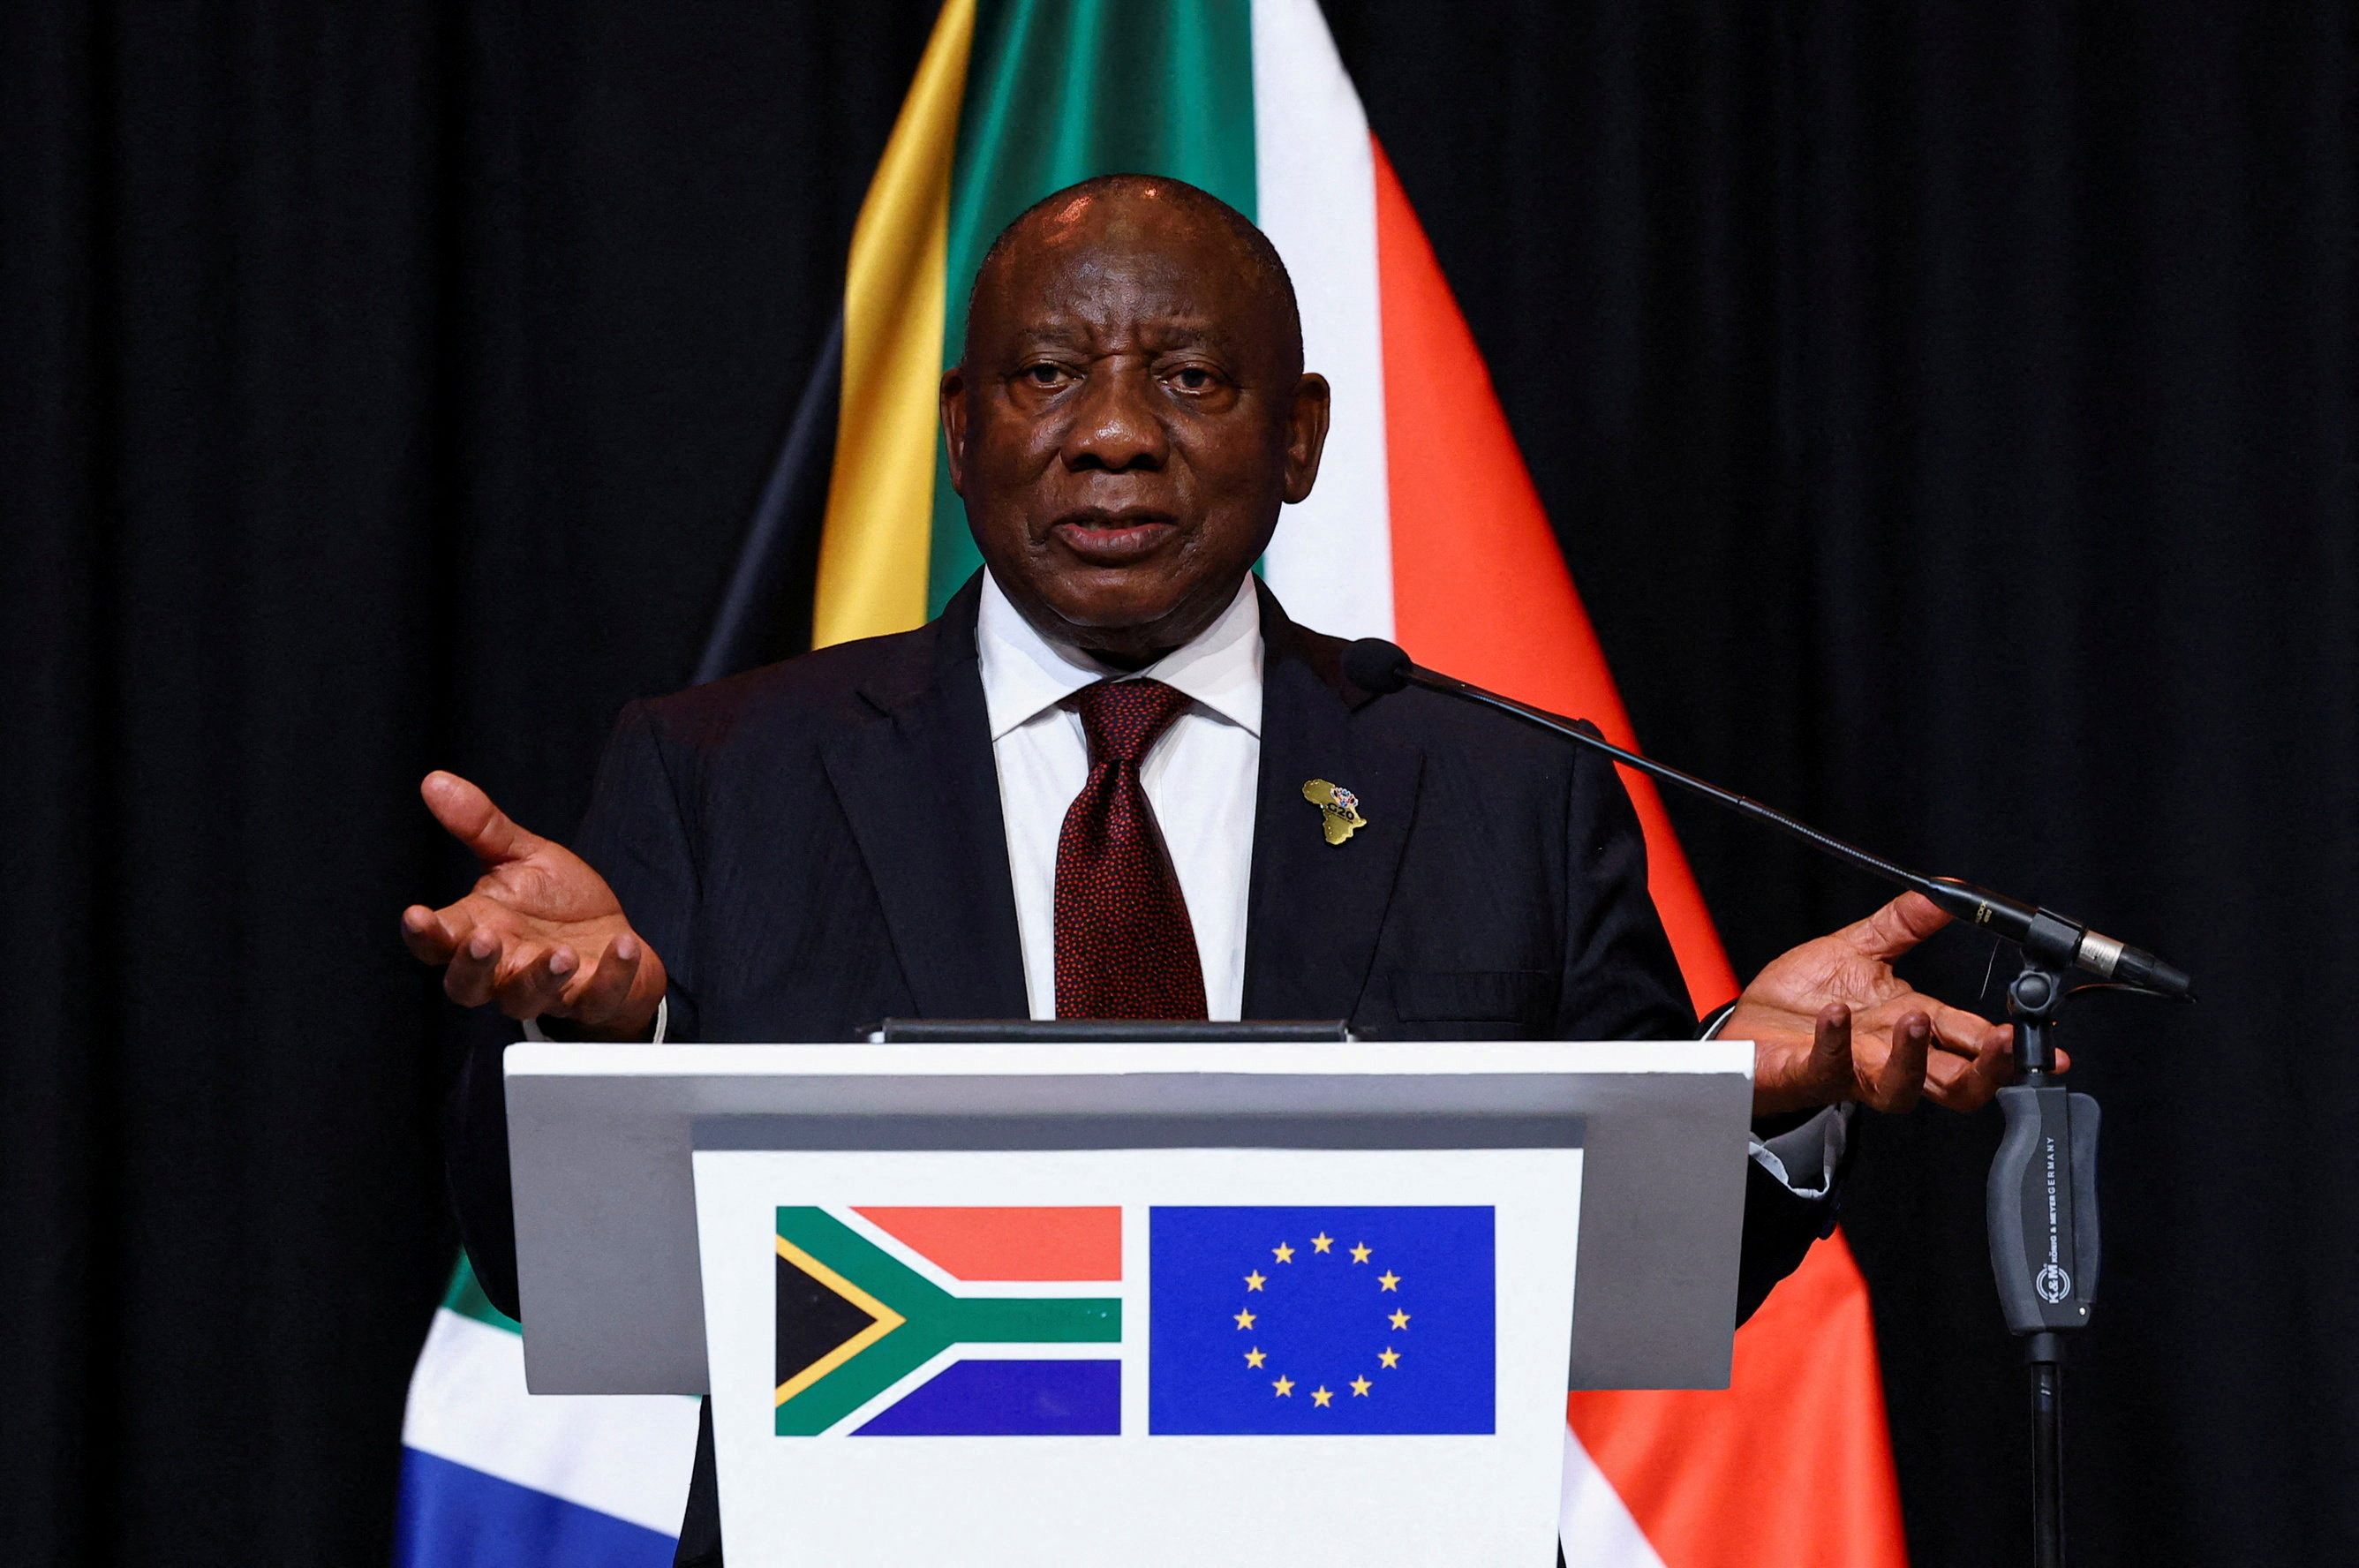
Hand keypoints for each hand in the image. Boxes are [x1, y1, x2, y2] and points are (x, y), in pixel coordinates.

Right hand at [399, 771, 665, 1036]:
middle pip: (467, 986)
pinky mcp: (591, 998)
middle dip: (473, 966)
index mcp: (476, 931)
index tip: (417, 915)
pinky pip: (597, 996)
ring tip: (560, 953)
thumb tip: (434, 780)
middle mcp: (502, 968)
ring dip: (540, 978)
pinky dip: (611, 974)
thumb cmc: (555, 903)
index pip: (437, 941)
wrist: (612, 940)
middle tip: (485, 939)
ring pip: (525, 999)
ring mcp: (545, 990)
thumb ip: (479, 826)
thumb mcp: (521, 857)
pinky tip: (625, 946)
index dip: (424, 932)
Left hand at [1734, 891, 2054, 1116]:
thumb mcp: (1858, 950)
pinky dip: (1835, 1040)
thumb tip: (1947, 894)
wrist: (1745, 1029)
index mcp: (1911, 1025)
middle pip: (1955, 1083)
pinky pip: (1828, 1064)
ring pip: (1901, 1087)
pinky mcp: (1809, 1072)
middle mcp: (1889, 1055)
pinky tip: (1836, 1013)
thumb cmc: (1803, 1001)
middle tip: (2000, 1043)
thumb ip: (1903, 924)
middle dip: (1984, 1068)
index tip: (2046, 1046)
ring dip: (1914, 1057)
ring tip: (1916, 1019)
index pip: (1972, 1041)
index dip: (2009, 1046)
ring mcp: (1851, 1069)